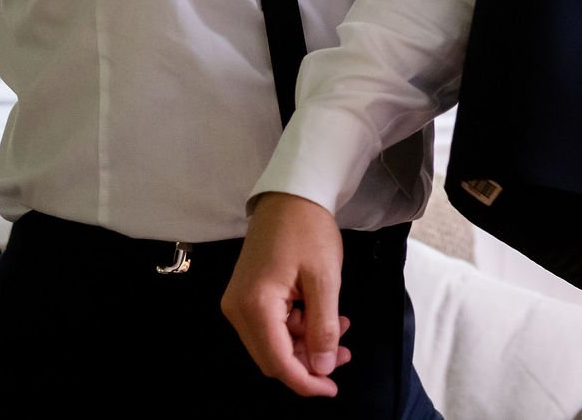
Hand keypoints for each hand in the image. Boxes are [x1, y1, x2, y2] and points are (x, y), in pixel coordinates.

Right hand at [221, 193, 348, 397]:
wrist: (292, 194)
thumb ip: (323, 327)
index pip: (277, 361)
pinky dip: (299, 327)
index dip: (305, 380)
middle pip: (273, 356)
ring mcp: (240, 302)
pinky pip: (272, 325)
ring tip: (341, 328)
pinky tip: (324, 315)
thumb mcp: (324, 279)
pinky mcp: (248, 295)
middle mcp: (238, 309)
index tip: (331, 388)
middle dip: (309, 362)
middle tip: (343, 354)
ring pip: (274, 343)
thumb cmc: (308, 230)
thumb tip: (321, 368)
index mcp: (254, 306)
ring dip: (307, 343)